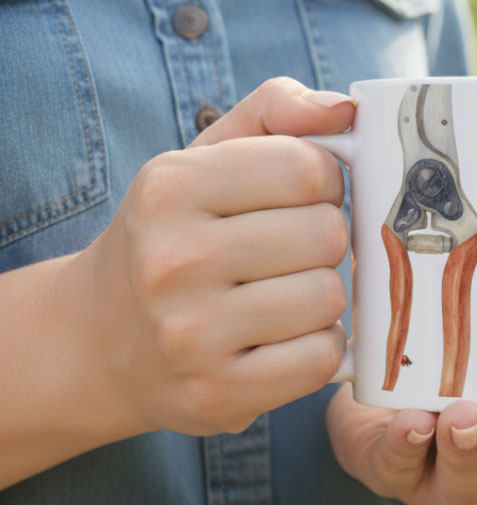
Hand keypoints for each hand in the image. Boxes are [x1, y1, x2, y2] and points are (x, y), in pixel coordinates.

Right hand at [74, 77, 354, 435]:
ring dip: (321, 296)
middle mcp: (172, 260)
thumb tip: (347, 110)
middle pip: (326, 234)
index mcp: (170, 188)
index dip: (323, 182)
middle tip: (289, 253)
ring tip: (281, 295)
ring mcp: (191, 334)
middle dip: (323, 240)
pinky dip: (317, 346)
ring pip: (329, 297)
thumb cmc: (174, 237)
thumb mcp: (203, 159)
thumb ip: (275, 112)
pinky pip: (321, 357)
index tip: (301, 198)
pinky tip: (283, 338)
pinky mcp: (217, 393)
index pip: (306, 168)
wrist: (101, 340)